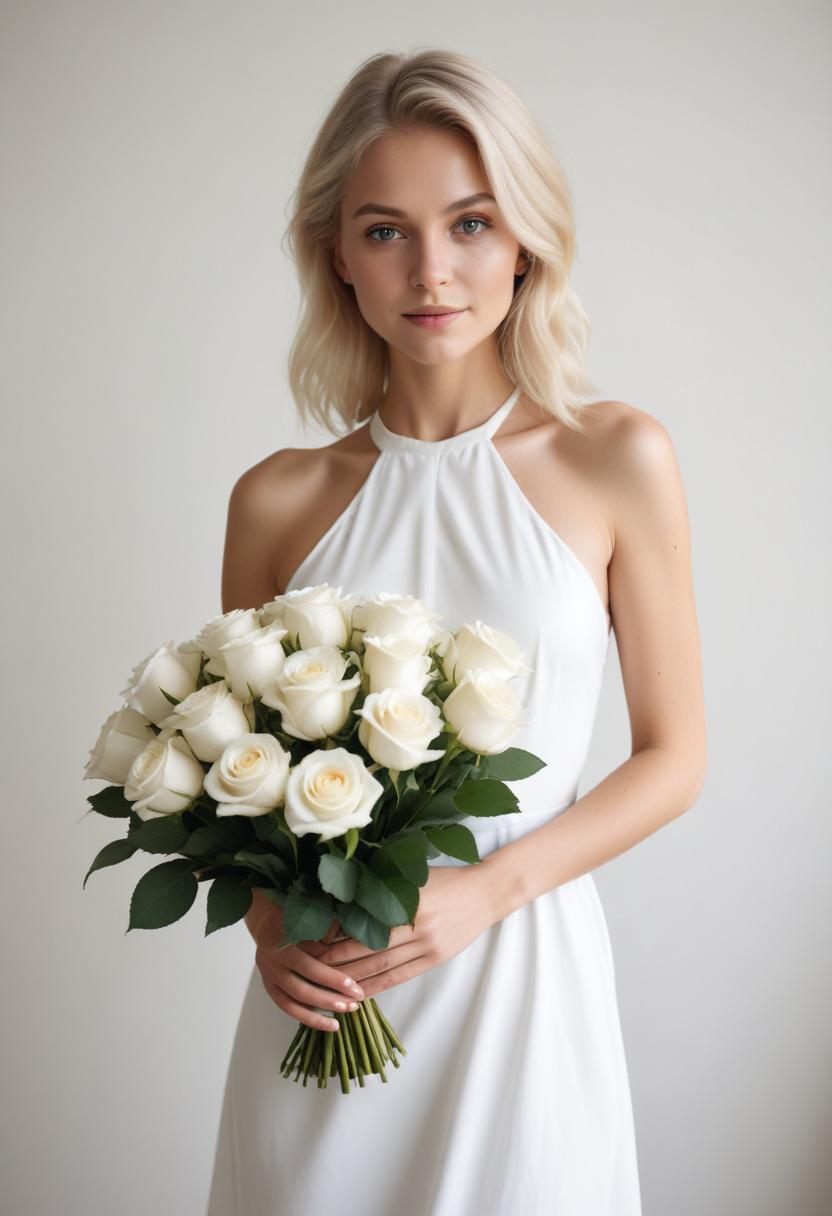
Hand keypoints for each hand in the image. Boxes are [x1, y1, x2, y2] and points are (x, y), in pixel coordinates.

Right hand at [252, 900, 365, 1032]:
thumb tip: (345, 940)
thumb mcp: (306, 914)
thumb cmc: (293, 915)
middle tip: (354, 1005)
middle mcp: (272, 962)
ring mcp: (268, 976)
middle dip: (329, 998)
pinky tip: (327, 1024)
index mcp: (282, 943)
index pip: (311, 967)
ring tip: (340, 1022)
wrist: (266, 920)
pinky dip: (307, 1017)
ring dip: (317, 1013)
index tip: (355, 987)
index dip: (334, 978)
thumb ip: (324, 927)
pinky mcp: (269, 987)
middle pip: (302, 988)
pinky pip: (287, 1007)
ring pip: (293, 1002)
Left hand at [300, 864, 494, 1000]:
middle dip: (336, 960)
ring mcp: (427, 945)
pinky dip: (376, 987)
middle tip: (309, 966)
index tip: (312, 939)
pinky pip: (399, 976)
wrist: (485, 893)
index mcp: (406, 900)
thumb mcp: (413, 876)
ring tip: (326, 986)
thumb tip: (345, 898)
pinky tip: (358, 995)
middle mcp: (415, 925)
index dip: (337, 933)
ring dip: (352, 979)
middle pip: (367, 948)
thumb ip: (384, 887)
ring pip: (381, 966)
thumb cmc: (446, 879)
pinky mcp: (435, 959)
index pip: (362, 921)